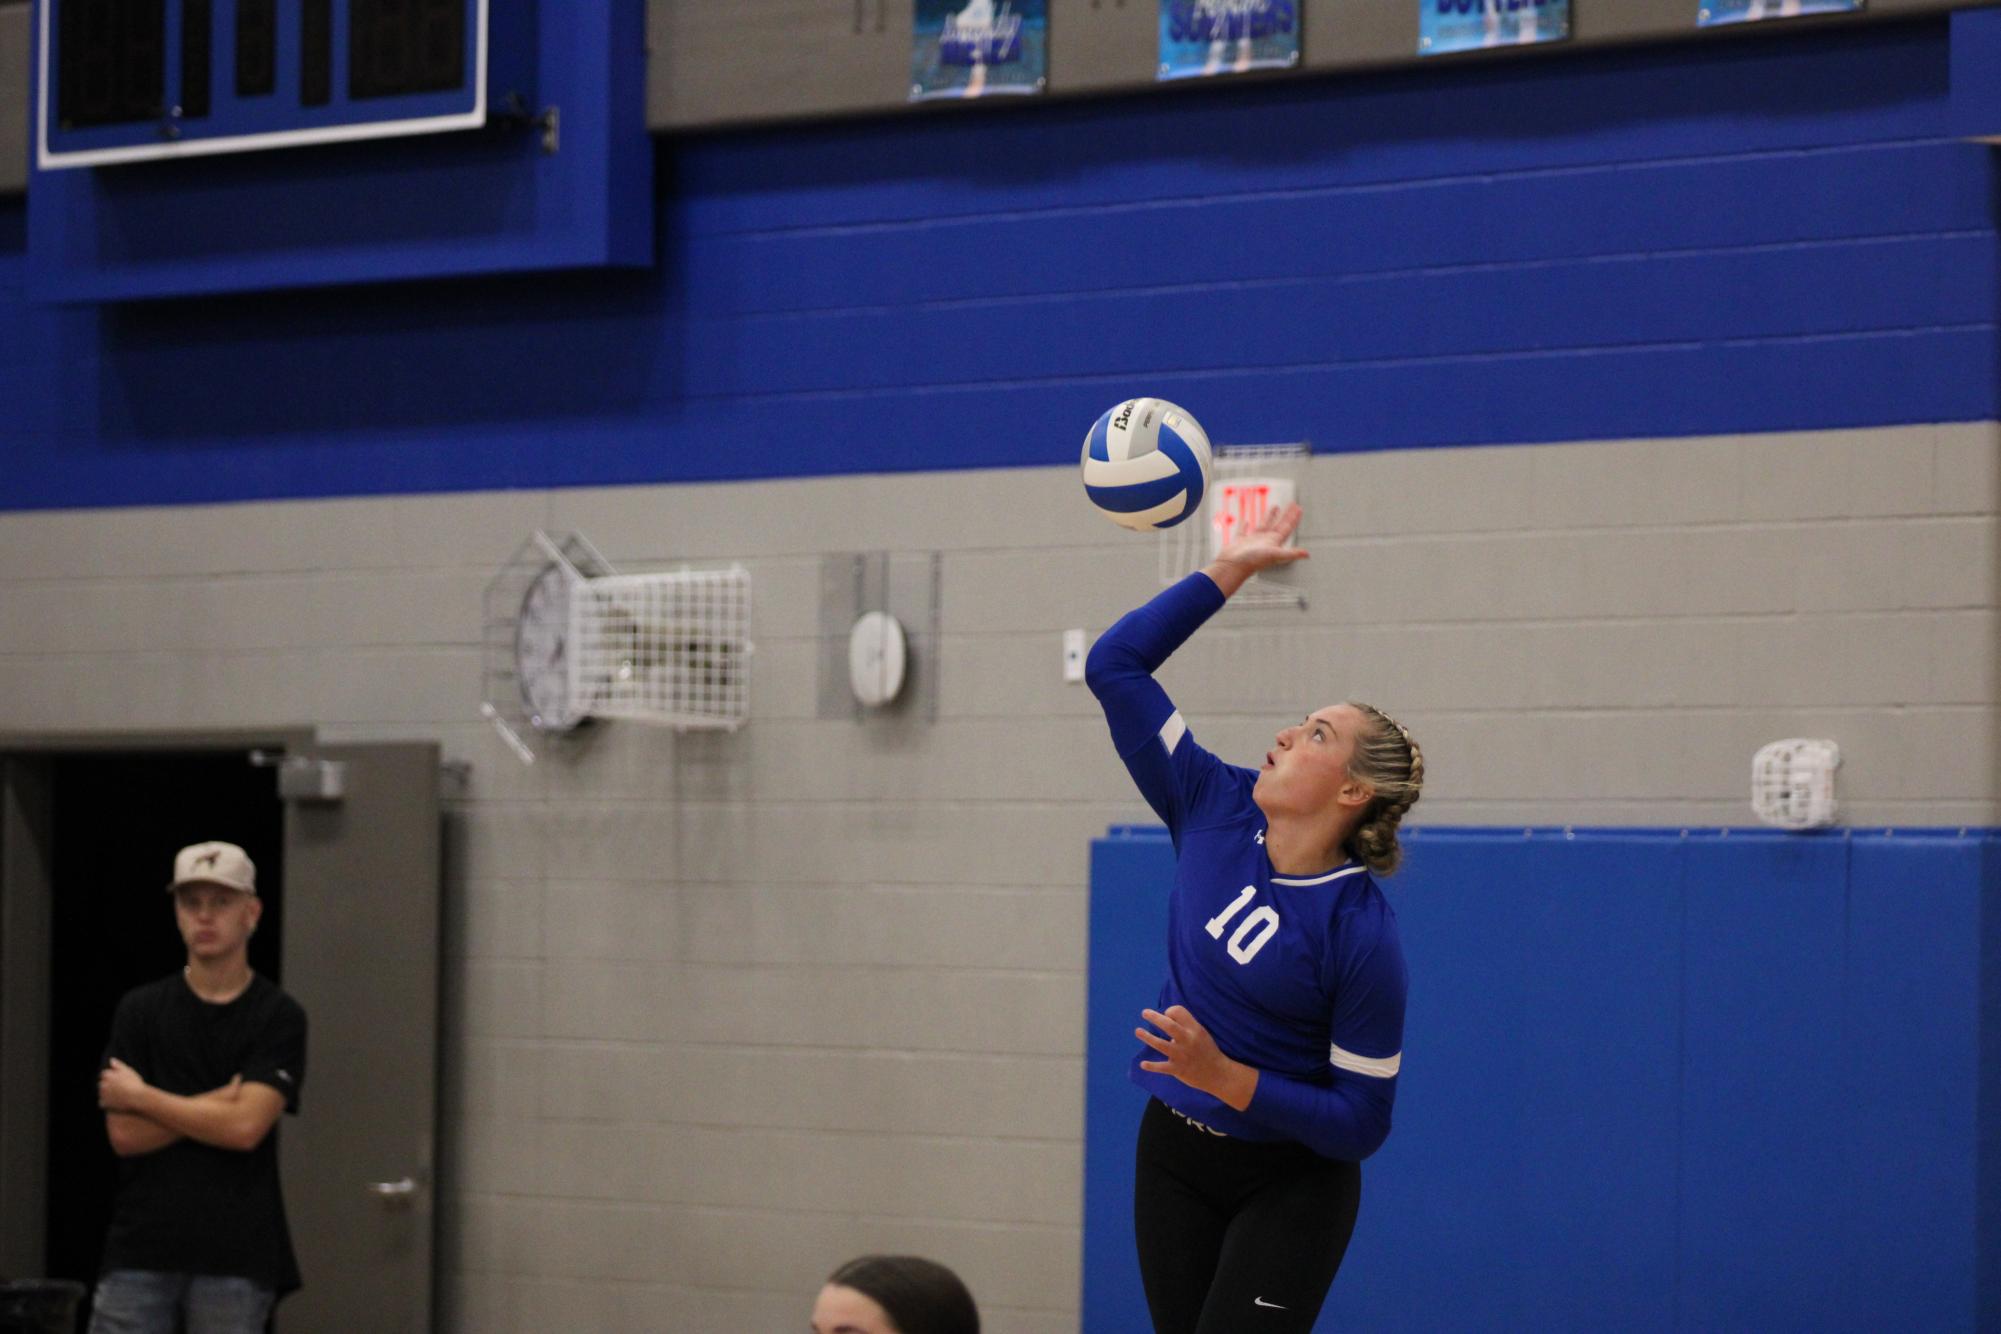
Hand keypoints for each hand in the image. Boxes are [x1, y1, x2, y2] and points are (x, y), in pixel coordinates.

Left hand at [97, 1058, 149, 1112]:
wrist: (137, 1099)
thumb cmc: (135, 1084)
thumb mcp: (129, 1071)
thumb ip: (119, 1065)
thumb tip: (111, 1060)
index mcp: (108, 1075)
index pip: (105, 1074)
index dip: (112, 1077)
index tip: (119, 1081)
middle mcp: (103, 1084)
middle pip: (102, 1084)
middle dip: (108, 1085)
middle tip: (120, 1089)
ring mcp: (102, 1094)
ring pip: (102, 1093)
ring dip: (107, 1094)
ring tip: (119, 1096)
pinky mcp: (103, 1103)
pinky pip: (103, 1102)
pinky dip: (107, 1102)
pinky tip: (116, 1102)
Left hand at [1136, 1006, 1257, 1110]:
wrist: (1218, 1074)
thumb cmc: (1207, 1051)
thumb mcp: (1201, 1033)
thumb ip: (1186, 1026)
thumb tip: (1166, 1019)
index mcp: (1194, 1029)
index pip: (1179, 1012)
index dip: (1170, 1011)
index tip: (1166, 1016)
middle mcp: (1187, 1040)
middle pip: (1168, 1025)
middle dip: (1154, 1017)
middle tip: (1144, 1013)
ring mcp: (1181, 1055)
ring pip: (1161, 1044)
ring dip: (1147, 1037)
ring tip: (1137, 1031)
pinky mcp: (1178, 1069)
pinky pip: (1162, 1067)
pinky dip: (1152, 1066)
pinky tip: (1142, 1064)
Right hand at [1204, 502, 1307, 596]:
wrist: (1232, 567)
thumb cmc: (1253, 561)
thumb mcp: (1274, 555)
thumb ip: (1291, 554)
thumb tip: (1308, 554)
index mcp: (1274, 543)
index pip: (1287, 528)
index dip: (1294, 518)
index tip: (1299, 508)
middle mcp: (1265, 542)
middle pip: (1278, 525)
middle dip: (1286, 514)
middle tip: (1292, 503)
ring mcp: (1253, 541)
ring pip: (1264, 525)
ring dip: (1270, 516)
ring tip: (1275, 506)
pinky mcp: (1240, 541)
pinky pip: (1244, 530)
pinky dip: (1245, 524)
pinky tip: (1246, 520)